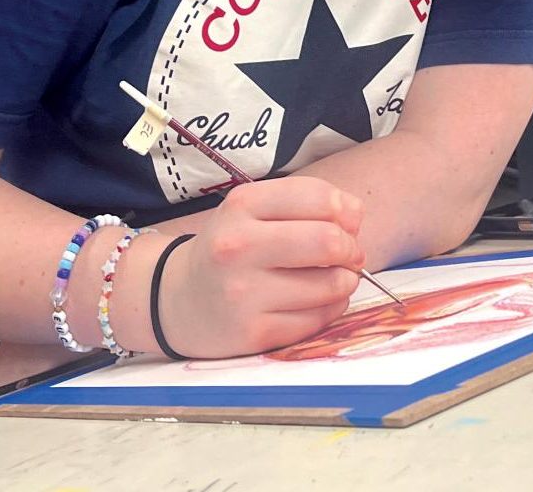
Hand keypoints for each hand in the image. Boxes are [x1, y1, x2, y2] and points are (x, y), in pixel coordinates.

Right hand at [155, 177, 364, 358]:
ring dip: (345, 281)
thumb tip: (356, 215)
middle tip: (349, 255)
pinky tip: (316, 302)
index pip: (320, 198)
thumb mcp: (253, 211)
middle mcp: (238, 246)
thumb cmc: (229, 249)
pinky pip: (317, 320)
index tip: (347, 224)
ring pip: (330, 285)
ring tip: (333, 279)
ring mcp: (243, 293)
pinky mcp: (252, 333)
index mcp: (242, 205)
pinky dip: (330, 308)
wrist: (176, 299)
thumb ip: (305, 203)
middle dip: (352, 249)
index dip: (347, 212)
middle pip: (328, 241)